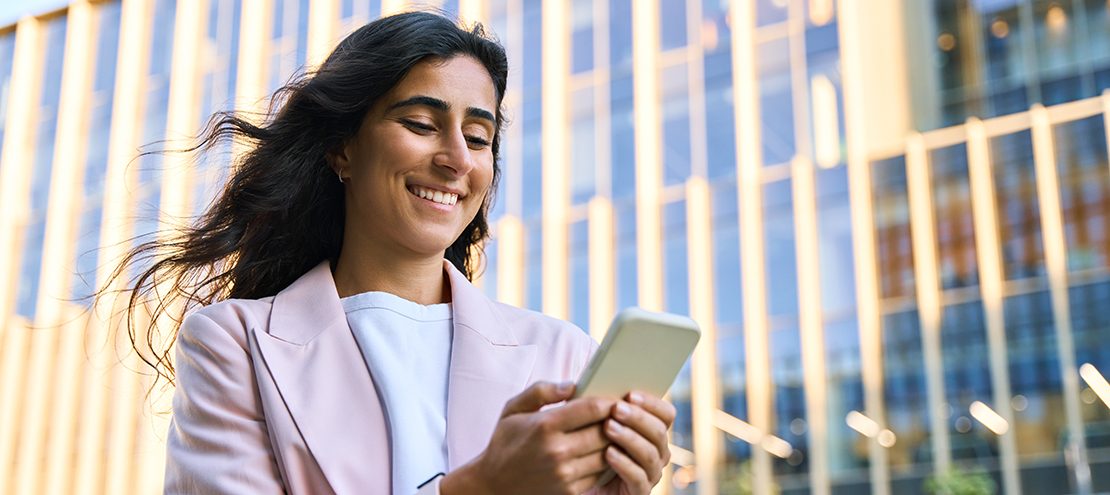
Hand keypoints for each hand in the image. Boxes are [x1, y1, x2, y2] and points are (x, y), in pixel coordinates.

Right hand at [441, 382, 615, 494]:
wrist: (493, 485)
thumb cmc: (505, 443)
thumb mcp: (513, 409)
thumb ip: (541, 391)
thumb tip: (571, 385)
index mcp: (545, 425)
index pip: (591, 408)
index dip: (608, 401)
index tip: (614, 398)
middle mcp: (557, 450)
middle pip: (605, 431)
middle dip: (616, 421)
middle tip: (622, 415)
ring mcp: (565, 473)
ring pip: (607, 454)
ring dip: (614, 443)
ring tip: (617, 433)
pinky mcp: (570, 491)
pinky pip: (599, 473)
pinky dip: (605, 462)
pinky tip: (602, 453)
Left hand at [593, 391, 675, 494]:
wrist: (578, 482)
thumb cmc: (587, 447)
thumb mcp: (594, 423)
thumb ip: (601, 406)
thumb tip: (596, 384)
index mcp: (652, 431)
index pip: (666, 414)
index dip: (652, 403)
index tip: (630, 394)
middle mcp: (658, 452)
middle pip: (659, 432)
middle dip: (638, 418)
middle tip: (616, 409)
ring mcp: (651, 474)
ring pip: (650, 454)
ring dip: (630, 438)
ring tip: (608, 427)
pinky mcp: (639, 492)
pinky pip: (639, 478)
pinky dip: (625, 464)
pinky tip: (608, 453)